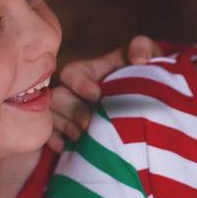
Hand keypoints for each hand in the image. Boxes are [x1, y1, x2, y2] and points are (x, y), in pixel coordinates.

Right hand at [45, 35, 161, 151]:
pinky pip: (46, 135)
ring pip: (51, 115)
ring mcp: (65, 113)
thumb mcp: (148, 61)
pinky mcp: (63, 133)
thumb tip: (139, 59)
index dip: (79, 82)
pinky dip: (54, 141)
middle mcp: (73, 91)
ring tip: (83, 138)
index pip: (73, 72)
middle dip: (73, 110)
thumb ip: (144, 48)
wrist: (150, 116)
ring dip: (65, 126)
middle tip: (89, 124)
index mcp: (90, 72)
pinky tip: (65, 148)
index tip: (97, 95)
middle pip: (58, 96)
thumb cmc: (145, 84)